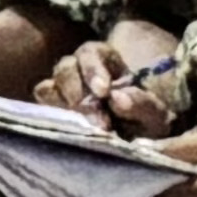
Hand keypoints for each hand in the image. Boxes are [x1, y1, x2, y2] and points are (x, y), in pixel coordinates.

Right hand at [43, 35, 178, 130]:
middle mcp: (79, 72)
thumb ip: (142, 105)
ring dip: (63, 108)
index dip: (93, 69)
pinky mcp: (51, 113)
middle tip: (97, 121)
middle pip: (65, 68)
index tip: (103, 92)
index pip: (92, 53)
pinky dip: (50, 118)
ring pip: (47, 88)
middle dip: (78, 92)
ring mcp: (61, 93)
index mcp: (106, 62)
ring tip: (83, 128)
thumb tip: (117, 99)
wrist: (137, 143)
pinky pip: (41, 110)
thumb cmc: (147, 123)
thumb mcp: (155, 115)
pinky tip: (69, 132)